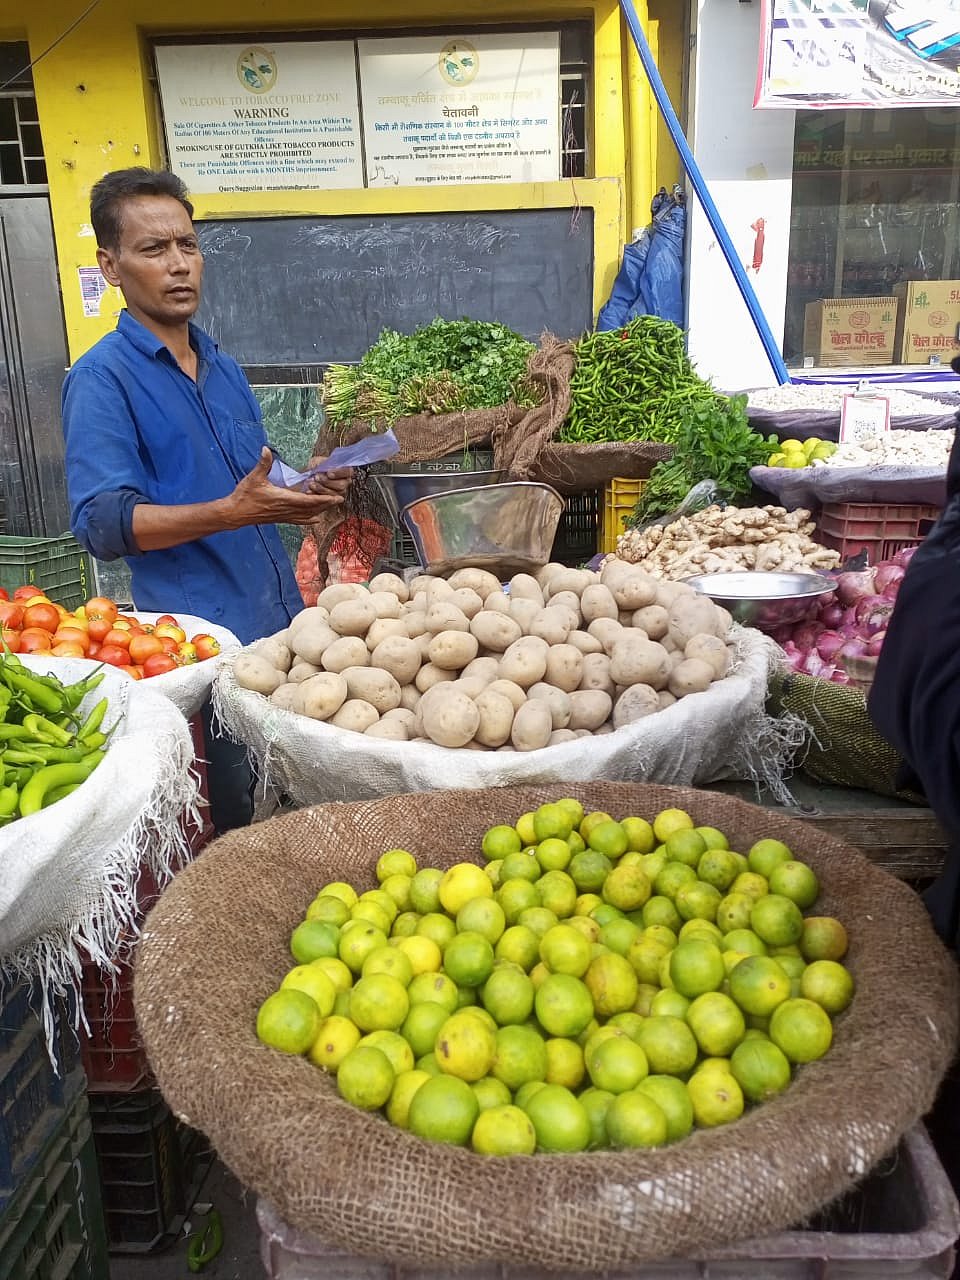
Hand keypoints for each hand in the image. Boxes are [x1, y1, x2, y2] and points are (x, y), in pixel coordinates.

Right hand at [225, 448, 345, 528]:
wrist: (235, 514)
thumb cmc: (244, 496)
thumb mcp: (254, 477)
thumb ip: (263, 463)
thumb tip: (266, 449)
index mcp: (284, 499)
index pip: (309, 501)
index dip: (324, 500)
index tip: (336, 498)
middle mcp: (287, 510)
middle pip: (312, 509)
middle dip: (326, 504)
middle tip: (340, 499)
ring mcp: (284, 516)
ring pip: (307, 515)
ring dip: (320, 510)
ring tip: (330, 506)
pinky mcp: (280, 519)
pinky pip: (298, 520)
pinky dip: (309, 518)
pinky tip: (315, 519)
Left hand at [305, 455, 352, 497]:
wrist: (308, 478)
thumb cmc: (315, 468)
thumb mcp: (316, 461)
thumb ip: (320, 463)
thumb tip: (319, 466)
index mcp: (344, 471)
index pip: (348, 471)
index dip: (338, 473)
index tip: (328, 473)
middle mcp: (345, 482)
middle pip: (341, 485)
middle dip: (327, 482)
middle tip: (317, 478)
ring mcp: (339, 493)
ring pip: (333, 494)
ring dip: (320, 489)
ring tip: (311, 484)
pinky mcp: (332, 500)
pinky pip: (327, 501)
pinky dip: (317, 495)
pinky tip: (310, 491)